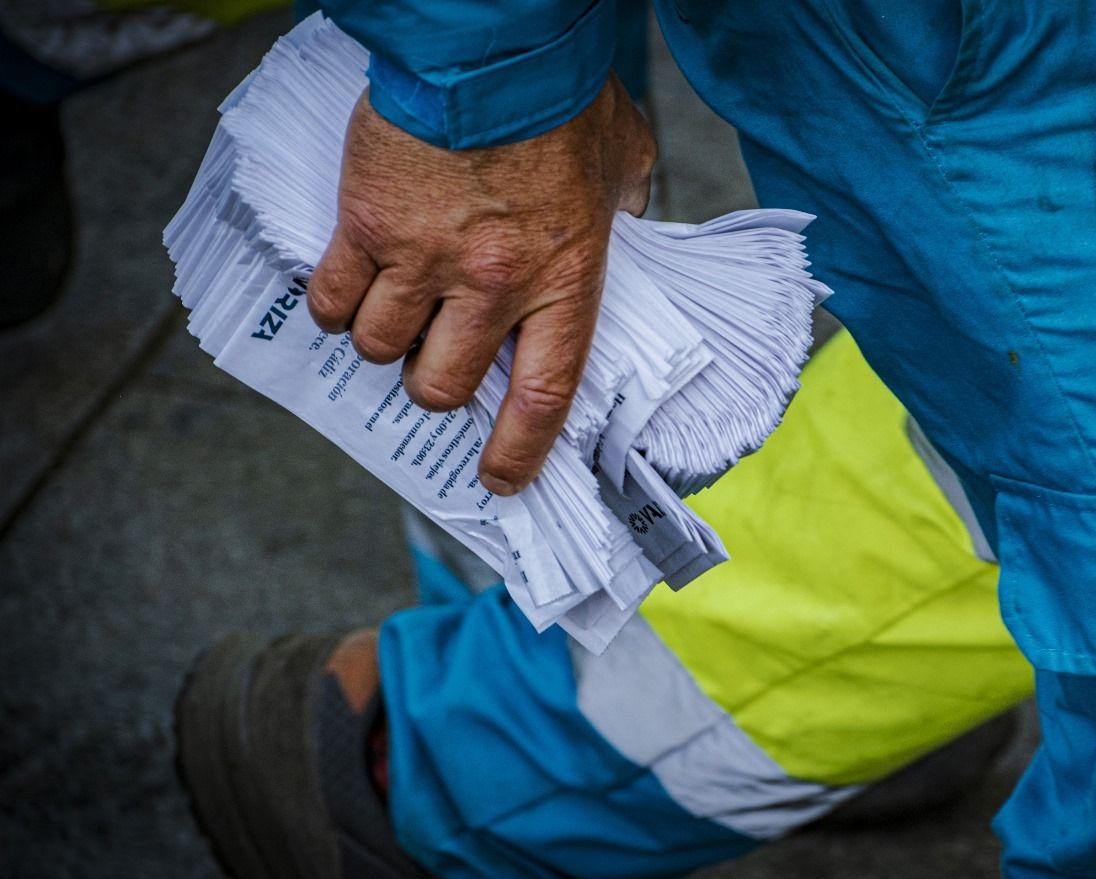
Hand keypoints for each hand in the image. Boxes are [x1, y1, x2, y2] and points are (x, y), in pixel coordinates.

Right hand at [307, 75, 654, 494]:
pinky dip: (334, 306)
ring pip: (382, 348)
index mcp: (563, 279)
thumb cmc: (562, 97)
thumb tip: (624, 225)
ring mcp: (423, 259)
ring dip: (384, 344)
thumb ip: (625, 207)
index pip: (542, 395)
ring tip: (394, 314)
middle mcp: (491, 285)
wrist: (492, 46)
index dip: (518, 451)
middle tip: (438, 362)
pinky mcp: (367, 224)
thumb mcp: (625, 161)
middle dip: (437, 387)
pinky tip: (348, 289)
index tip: (502, 479)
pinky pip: (333, 297)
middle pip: (444, 384)